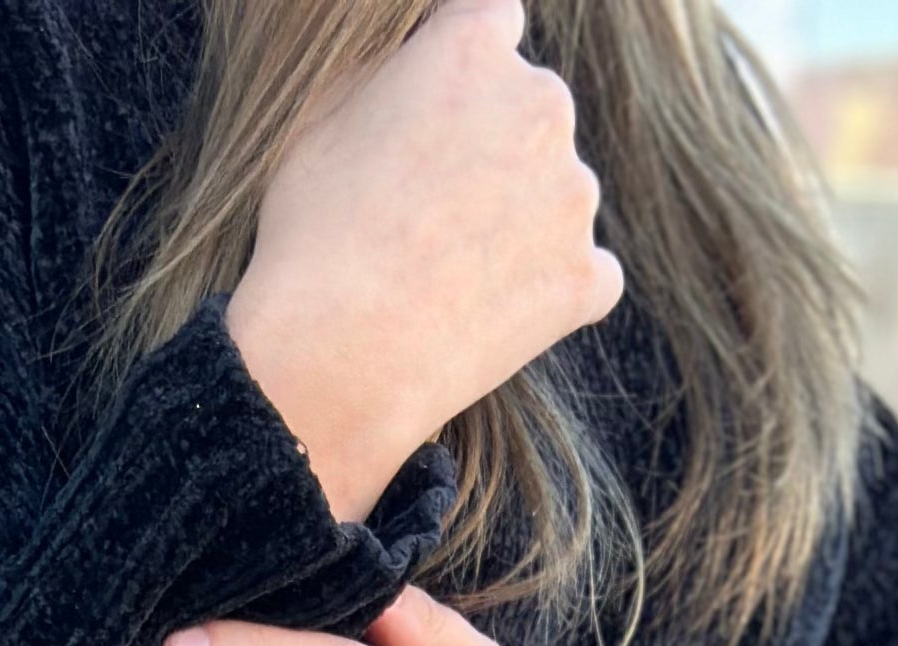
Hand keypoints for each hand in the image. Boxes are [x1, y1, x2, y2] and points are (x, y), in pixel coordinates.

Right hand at [225, 0, 621, 523]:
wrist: (335, 360)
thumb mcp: (323, 118)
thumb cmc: (311, 236)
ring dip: (520, 222)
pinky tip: (490, 315)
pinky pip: (583, 275)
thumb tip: (420, 74)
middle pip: (531, 112)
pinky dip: (550, 292)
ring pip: (556, 196)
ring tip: (450, 276)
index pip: (493, 26)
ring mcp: (573, 195)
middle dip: (494, 150)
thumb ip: (392, 75)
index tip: (439, 115)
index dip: (462, 74)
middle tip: (431, 212)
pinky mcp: (586, 277)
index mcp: (475, 48)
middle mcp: (541, 103)